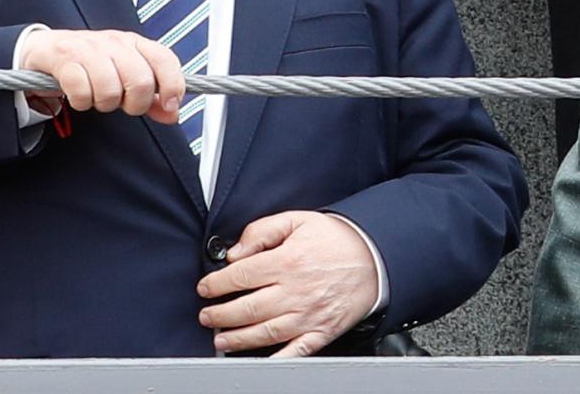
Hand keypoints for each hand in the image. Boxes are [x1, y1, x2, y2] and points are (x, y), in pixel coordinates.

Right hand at [17, 28, 183, 122]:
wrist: (48, 48)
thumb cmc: (92, 64)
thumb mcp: (125, 77)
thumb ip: (151, 97)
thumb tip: (173, 113)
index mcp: (136, 44)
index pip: (165, 60)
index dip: (173, 85)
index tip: (170, 105)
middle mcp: (116, 43)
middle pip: (140, 81)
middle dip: (134, 104)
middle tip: (122, 103)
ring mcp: (90, 49)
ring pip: (110, 89)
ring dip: (104, 103)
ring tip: (97, 97)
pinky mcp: (65, 58)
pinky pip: (82, 91)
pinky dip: (81, 102)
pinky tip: (79, 95)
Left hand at [197, 211, 379, 355]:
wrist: (374, 257)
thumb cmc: (335, 239)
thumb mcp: (297, 220)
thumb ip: (262, 231)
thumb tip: (236, 253)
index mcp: (288, 261)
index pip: (240, 276)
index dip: (215, 283)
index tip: (205, 287)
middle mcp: (296, 291)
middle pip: (246, 308)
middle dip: (219, 315)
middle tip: (206, 316)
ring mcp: (308, 315)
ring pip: (264, 333)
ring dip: (237, 338)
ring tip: (221, 338)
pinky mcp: (321, 331)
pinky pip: (294, 352)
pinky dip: (275, 360)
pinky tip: (258, 359)